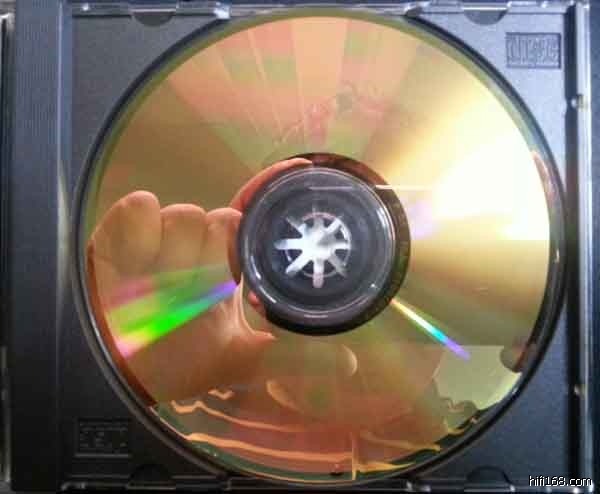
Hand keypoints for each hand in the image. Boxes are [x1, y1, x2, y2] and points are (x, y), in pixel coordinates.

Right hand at [87, 158, 359, 404]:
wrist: (122, 373)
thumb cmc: (179, 363)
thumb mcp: (243, 364)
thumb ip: (297, 359)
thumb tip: (351, 363)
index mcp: (226, 262)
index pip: (252, 213)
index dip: (276, 188)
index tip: (306, 170)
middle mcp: (197, 241)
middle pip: (220, 218)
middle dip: (209, 264)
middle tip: (190, 300)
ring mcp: (161, 232)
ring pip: (185, 216)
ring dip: (172, 261)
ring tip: (156, 293)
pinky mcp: (123, 227)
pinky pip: (142, 209)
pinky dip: (138, 239)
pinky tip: (132, 268)